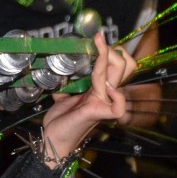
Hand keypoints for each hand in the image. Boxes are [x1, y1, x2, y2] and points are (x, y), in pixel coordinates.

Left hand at [40, 33, 134, 164]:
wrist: (53, 139)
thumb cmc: (60, 121)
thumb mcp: (62, 97)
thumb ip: (66, 86)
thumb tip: (59, 75)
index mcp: (99, 89)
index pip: (118, 66)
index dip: (113, 51)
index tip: (98, 38)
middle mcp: (105, 94)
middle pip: (124, 67)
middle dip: (111, 50)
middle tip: (98, 40)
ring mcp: (103, 103)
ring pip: (116, 76)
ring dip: (106, 58)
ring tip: (98, 45)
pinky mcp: (97, 113)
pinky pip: (117, 106)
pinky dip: (115, 94)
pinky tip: (105, 85)